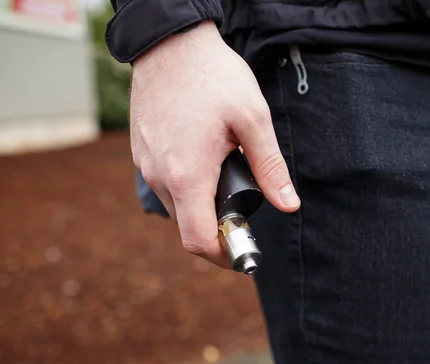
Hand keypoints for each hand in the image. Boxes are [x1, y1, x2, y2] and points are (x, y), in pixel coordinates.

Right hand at [130, 21, 300, 267]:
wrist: (170, 43)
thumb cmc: (213, 77)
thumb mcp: (253, 119)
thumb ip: (270, 167)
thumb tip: (288, 205)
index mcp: (187, 174)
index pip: (198, 239)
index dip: (222, 255)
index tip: (244, 251)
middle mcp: (159, 175)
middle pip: (188, 225)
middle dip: (216, 227)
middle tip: (244, 207)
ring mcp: (145, 164)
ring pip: (176, 205)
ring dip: (201, 205)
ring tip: (226, 176)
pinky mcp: (141, 151)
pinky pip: (165, 183)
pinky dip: (187, 185)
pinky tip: (205, 160)